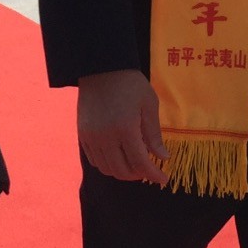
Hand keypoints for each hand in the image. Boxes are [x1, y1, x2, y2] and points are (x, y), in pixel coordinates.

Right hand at [77, 69, 168, 183]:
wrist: (100, 67)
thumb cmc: (130, 83)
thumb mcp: (149, 104)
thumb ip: (154, 134)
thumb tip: (164, 158)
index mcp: (125, 128)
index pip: (141, 163)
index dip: (154, 174)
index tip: (164, 179)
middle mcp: (106, 137)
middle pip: (122, 171)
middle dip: (139, 175)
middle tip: (149, 169)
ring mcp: (91, 137)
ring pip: (107, 169)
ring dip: (123, 172)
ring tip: (134, 164)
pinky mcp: (83, 134)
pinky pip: (95, 160)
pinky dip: (108, 165)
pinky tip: (118, 157)